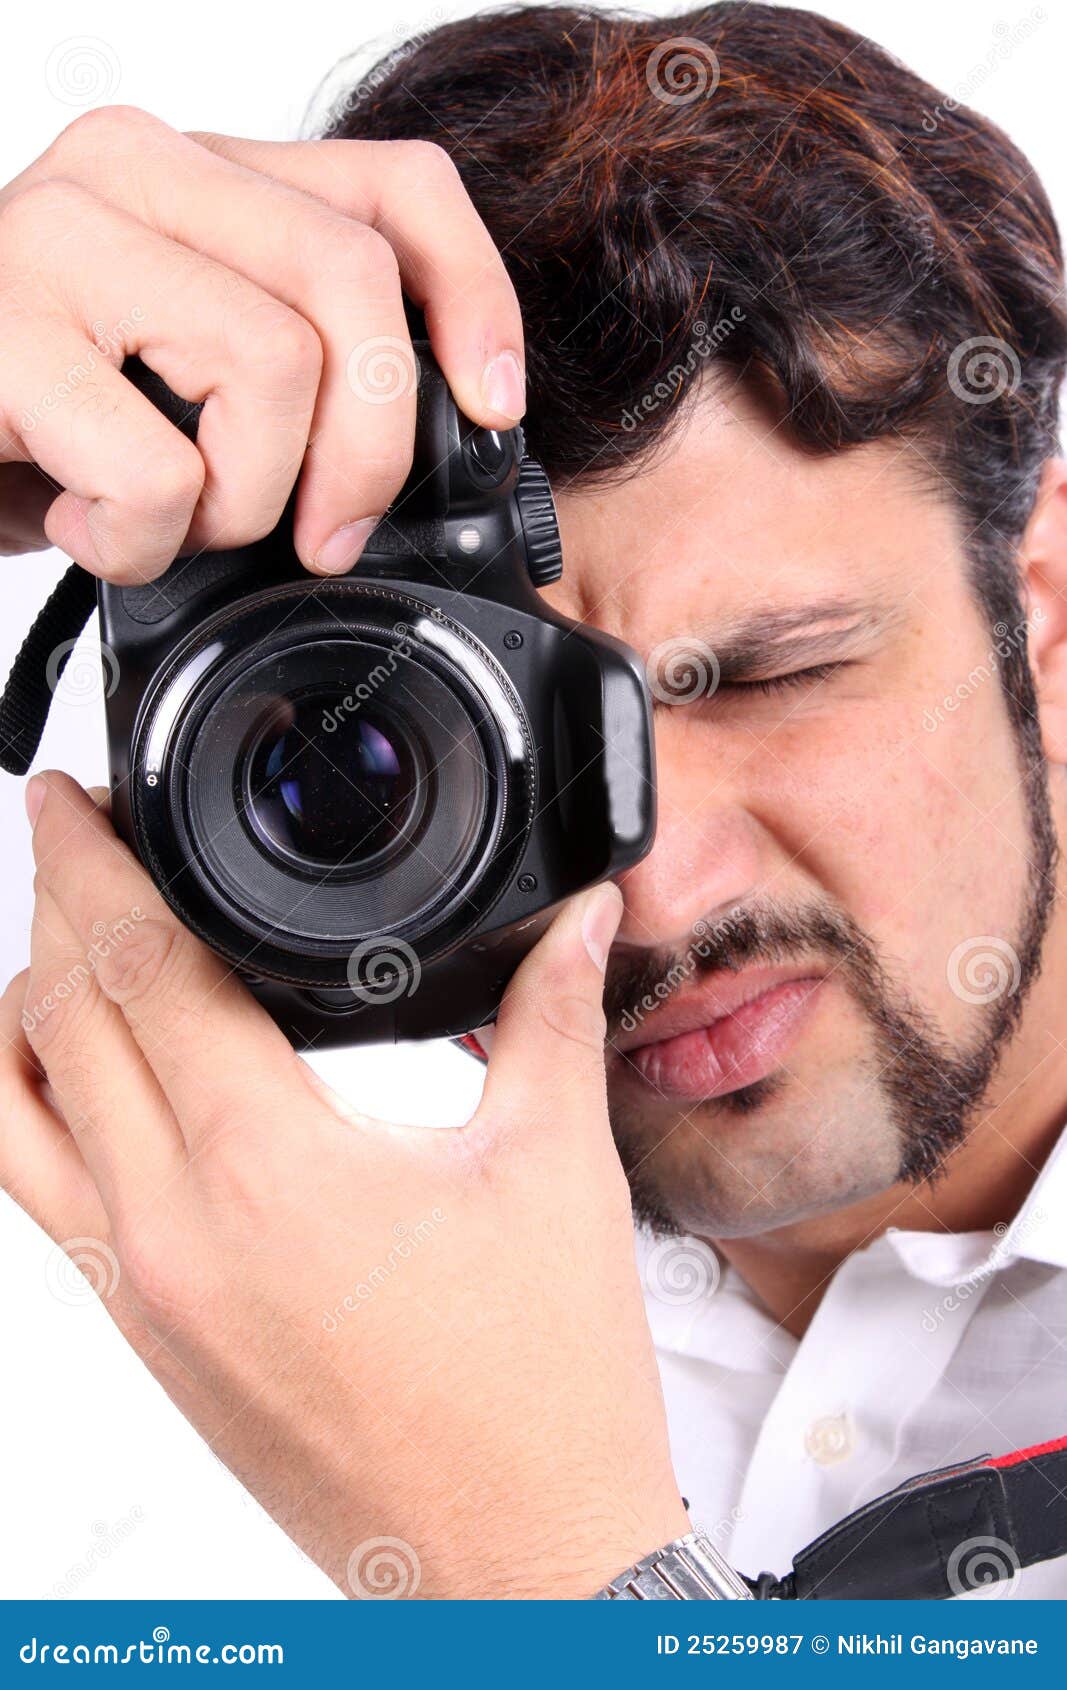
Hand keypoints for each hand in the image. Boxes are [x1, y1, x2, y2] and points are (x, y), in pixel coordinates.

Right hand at [0, 107, 524, 578]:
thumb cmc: (35, 415)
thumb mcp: (179, 371)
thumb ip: (290, 362)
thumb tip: (433, 440)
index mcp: (200, 176)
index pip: (396, 187)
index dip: (474, 298)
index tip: (494, 407)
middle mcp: (133, 172)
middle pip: (353, 283)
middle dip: (371, 451)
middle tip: (324, 534)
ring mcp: (61, 235)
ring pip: (272, 365)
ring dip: (241, 501)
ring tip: (170, 523)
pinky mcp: (1, 328)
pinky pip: (160, 465)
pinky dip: (146, 543)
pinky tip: (91, 530)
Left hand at [0, 773, 688, 1598]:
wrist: (517, 1563)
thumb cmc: (540, 1390)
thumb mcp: (556, 1170)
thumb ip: (555, 1014)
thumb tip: (584, 916)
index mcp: (266, 1168)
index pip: (139, 970)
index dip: (95, 862)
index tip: (74, 801)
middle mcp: (172, 1232)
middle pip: (59, 1022)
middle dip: (53, 906)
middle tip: (74, 837)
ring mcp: (144, 1297)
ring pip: (13, 1119)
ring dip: (23, 1013)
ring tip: (59, 946)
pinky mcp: (149, 1343)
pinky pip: (41, 1203)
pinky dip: (35, 1116)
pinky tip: (85, 1084)